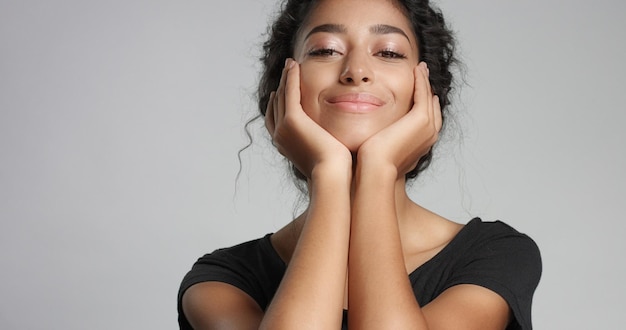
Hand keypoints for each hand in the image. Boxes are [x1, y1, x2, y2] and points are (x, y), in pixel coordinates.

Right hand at [265, 59, 351, 178]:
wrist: (332, 174)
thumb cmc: (333, 169)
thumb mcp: (323, 153)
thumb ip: (322, 143)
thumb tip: (332, 139)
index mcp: (284, 144)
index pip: (275, 118)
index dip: (278, 102)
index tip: (283, 89)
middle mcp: (279, 136)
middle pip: (276, 104)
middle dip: (281, 86)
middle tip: (287, 70)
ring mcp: (283, 127)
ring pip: (281, 96)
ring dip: (285, 78)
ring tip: (290, 64)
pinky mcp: (292, 120)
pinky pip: (289, 92)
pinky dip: (290, 77)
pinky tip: (294, 65)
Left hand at [357, 62, 441, 177]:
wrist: (375, 167)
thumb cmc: (373, 163)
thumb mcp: (382, 148)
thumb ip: (383, 139)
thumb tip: (370, 136)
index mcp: (422, 143)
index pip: (426, 116)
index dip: (422, 101)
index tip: (415, 88)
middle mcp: (430, 135)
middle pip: (432, 105)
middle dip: (427, 89)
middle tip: (421, 73)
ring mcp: (429, 127)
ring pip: (429, 97)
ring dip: (425, 81)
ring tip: (420, 68)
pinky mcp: (422, 119)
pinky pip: (424, 93)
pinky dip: (421, 80)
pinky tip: (415, 69)